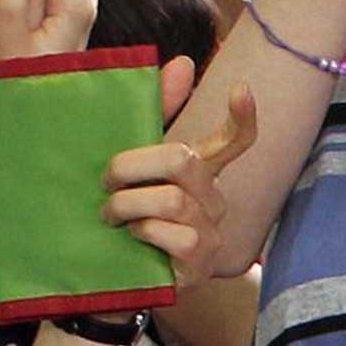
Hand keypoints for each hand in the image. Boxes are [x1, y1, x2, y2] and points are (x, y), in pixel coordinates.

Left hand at [104, 69, 262, 296]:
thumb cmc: (117, 221)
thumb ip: (153, 118)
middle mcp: (212, 202)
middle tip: (105, 182)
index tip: (241, 90)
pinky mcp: (201, 264)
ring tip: (109, 216)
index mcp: (199, 175)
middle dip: (131, 165)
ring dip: (127, 205)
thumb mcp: (128, 170)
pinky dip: (143, 233)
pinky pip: (175, 234)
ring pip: (172, 199)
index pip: (234, 143)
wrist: (103, 282)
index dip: (242, 118)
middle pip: (183, 160)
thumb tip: (182, 63)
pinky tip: (132, 241)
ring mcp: (211, 234)